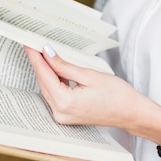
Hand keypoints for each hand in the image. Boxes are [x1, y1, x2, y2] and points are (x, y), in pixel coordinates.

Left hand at [24, 45, 160, 145]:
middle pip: (43, 82)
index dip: (36, 57)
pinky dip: (54, 82)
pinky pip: (54, 95)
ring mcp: (62, 117)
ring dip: (46, 72)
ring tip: (43, 53)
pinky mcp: (67, 116)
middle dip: (39, 63)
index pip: (44, 75)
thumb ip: (64, 65)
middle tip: (34, 44)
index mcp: (65, 102)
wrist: (131, 113)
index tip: (29, 43)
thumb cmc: (117, 95)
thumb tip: (47, 53)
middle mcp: (60, 112)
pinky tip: (55, 69)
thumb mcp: (89, 75)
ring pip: (48, 89)